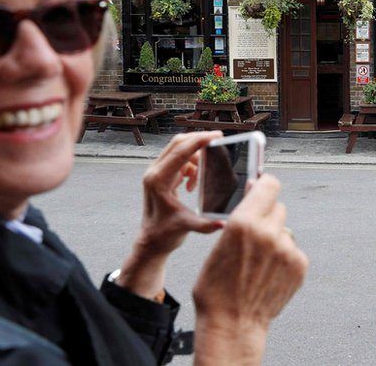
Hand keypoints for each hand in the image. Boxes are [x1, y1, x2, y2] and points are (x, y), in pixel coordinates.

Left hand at [116, 132, 224, 299]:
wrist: (151, 241)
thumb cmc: (164, 234)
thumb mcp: (186, 227)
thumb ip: (206, 225)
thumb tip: (224, 223)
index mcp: (158, 179)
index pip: (180, 151)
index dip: (199, 140)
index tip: (217, 135)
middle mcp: (154, 172)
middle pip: (178, 143)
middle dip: (199, 139)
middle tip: (219, 139)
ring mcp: (157, 172)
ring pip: (179, 149)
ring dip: (196, 156)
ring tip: (204, 176)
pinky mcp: (161, 175)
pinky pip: (179, 159)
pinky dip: (191, 165)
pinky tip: (194, 184)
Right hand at [193, 175, 307, 363]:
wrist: (233, 322)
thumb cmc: (216, 287)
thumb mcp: (219, 244)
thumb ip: (240, 217)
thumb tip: (254, 193)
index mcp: (243, 222)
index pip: (268, 185)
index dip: (266, 183)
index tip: (264, 184)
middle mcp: (269, 232)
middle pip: (278, 207)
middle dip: (268, 215)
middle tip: (255, 235)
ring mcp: (287, 249)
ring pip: (286, 230)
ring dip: (276, 238)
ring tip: (258, 260)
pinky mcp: (299, 265)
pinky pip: (294, 249)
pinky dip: (284, 256)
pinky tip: (268, 271)